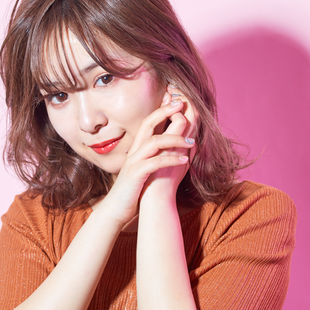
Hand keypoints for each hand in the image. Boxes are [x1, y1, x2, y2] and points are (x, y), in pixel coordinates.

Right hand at [97, 88, 195, 225]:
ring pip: (154, 141)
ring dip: (175, 139)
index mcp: (138, 147)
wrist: (117, 208)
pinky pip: (154, 162)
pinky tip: (185, 160)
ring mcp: (134, 161)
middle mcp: (134, 150)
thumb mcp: (145, 167)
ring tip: (192, 142)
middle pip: (148, 123)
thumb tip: (172, 145)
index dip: (162, 109)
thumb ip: (155, 154)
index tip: (178, 100)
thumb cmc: (134, 188)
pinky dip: (171, 159)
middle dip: (166, 111)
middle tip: (183, 104)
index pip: (149, 121)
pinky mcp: (135, 174)